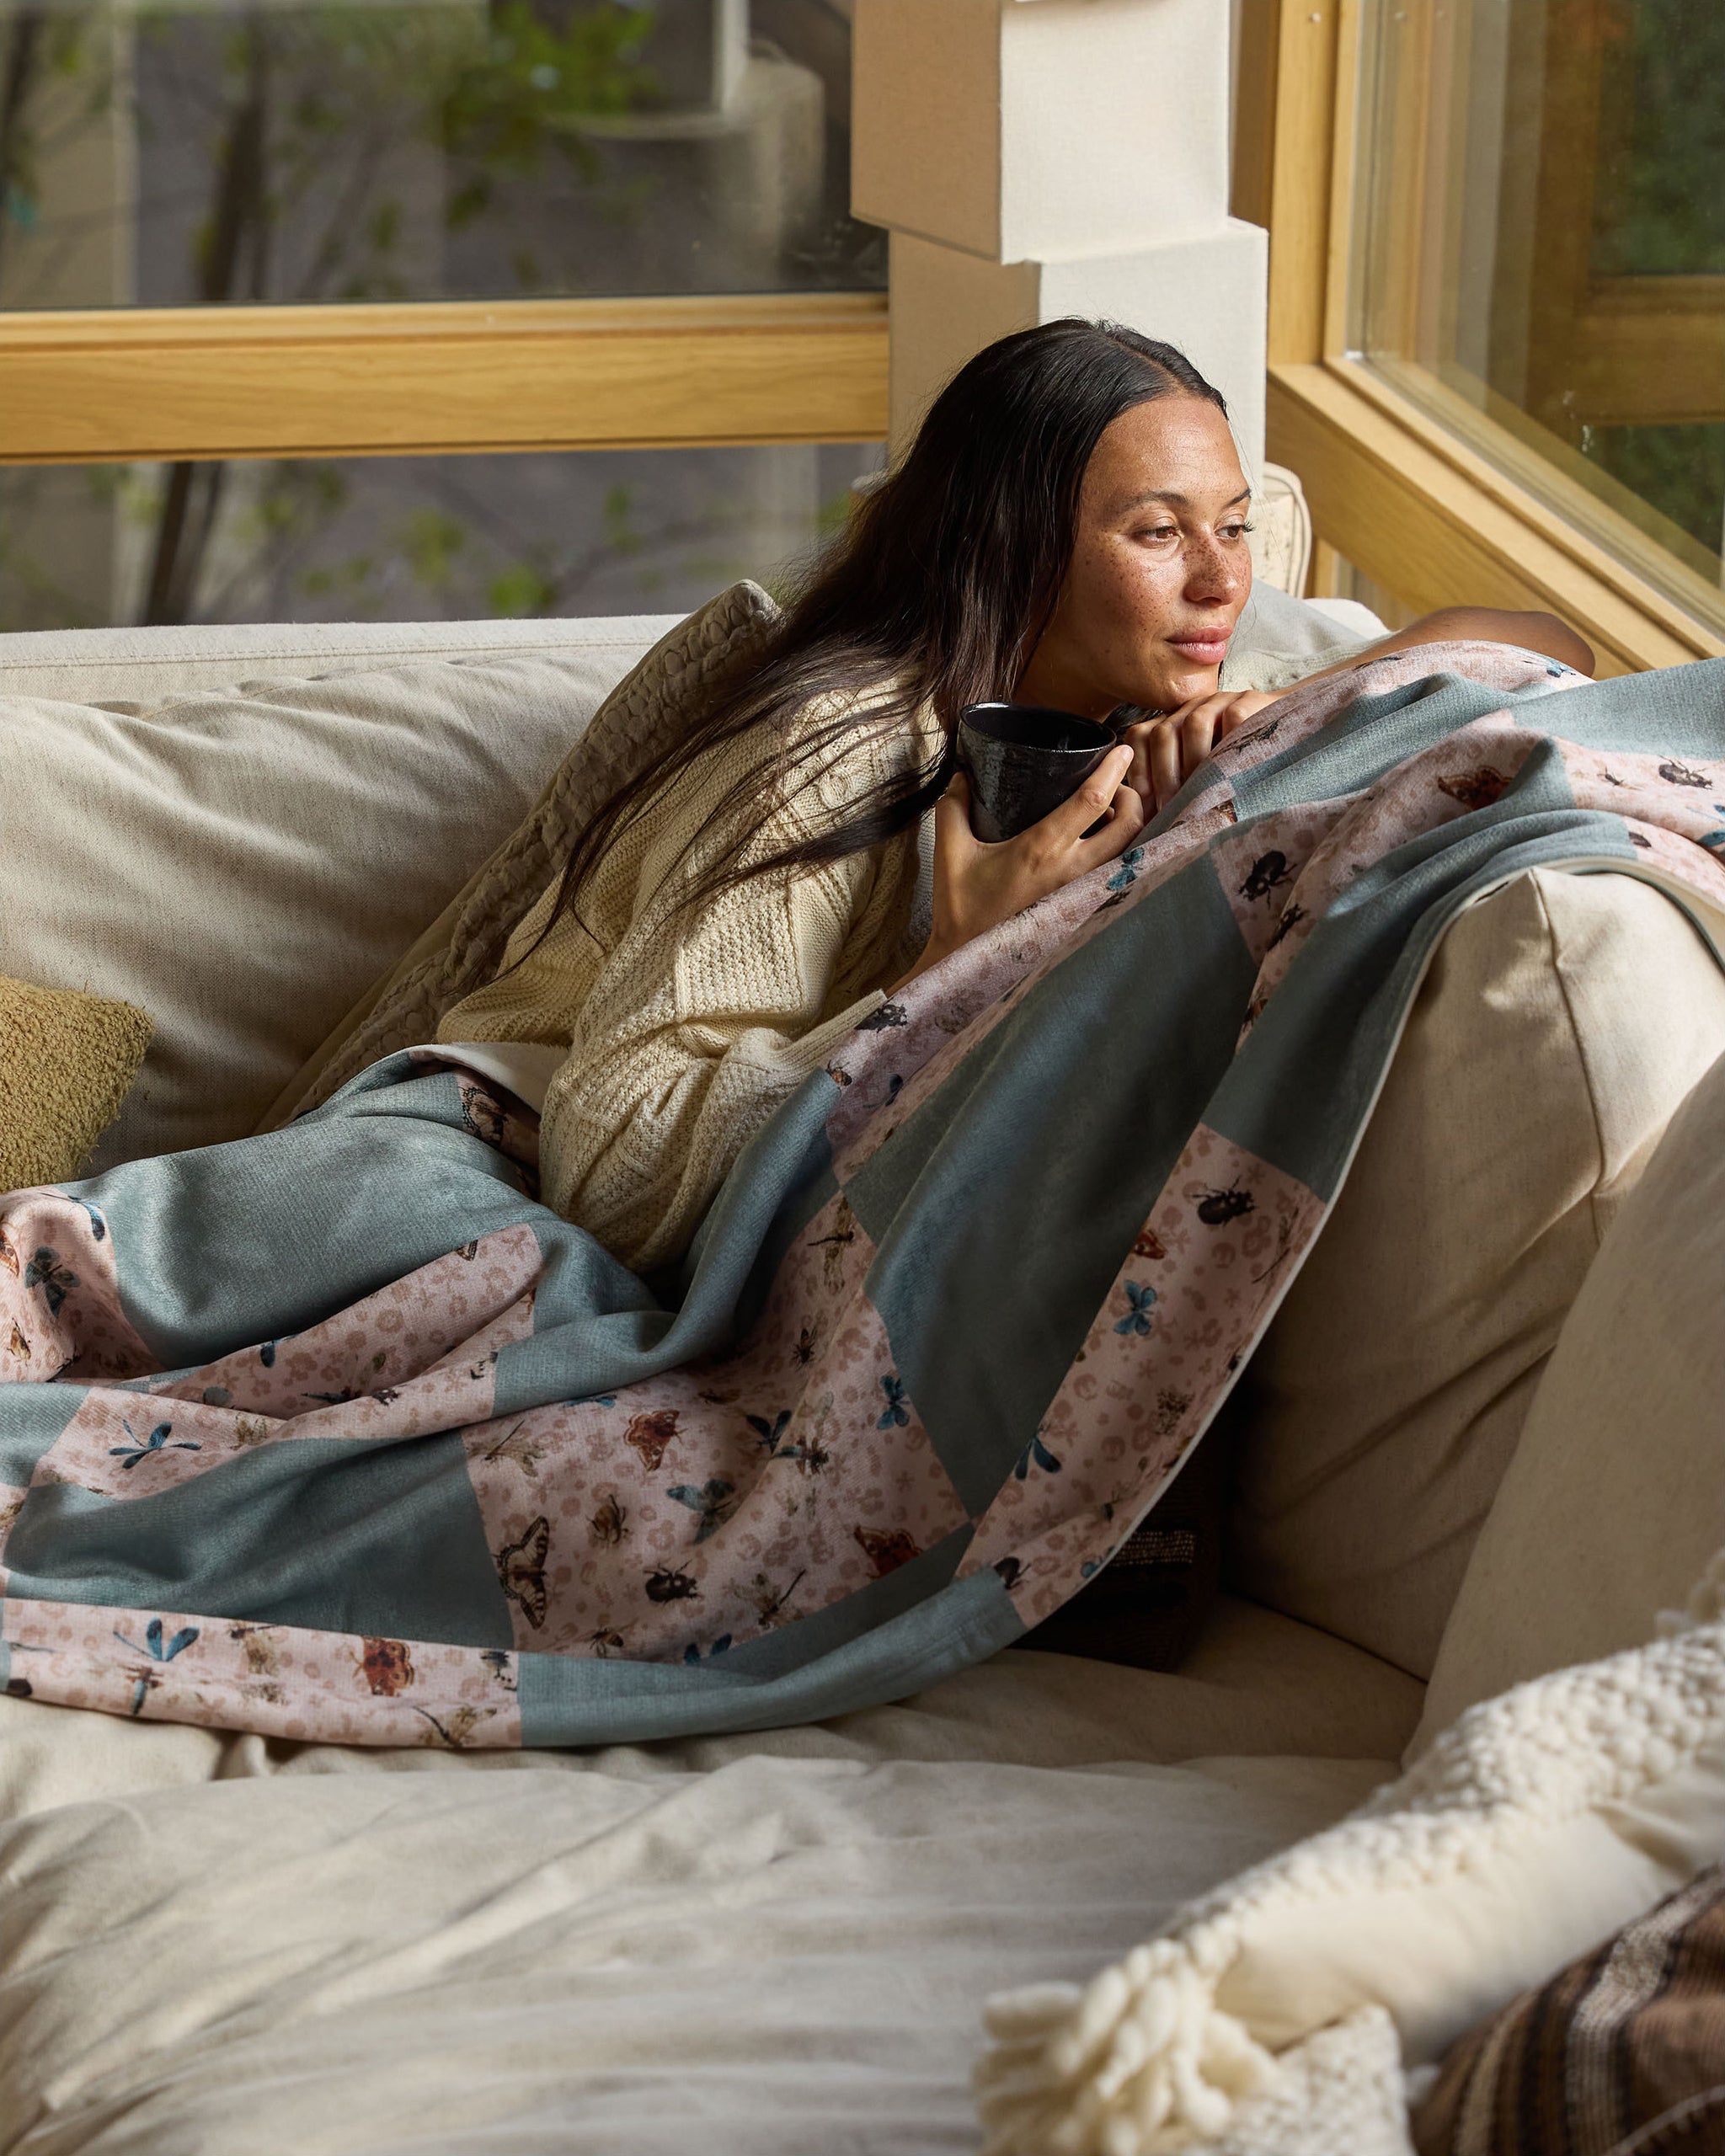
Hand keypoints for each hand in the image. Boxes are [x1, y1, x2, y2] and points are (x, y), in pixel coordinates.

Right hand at [895, 744, 1145, 988]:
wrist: (967, 958)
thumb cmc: (961, 907)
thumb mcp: (949, 851)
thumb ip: (954, 807)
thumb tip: (962, 776)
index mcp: (1041, 849)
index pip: (1092, 800)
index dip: (1113, 771)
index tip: (1123, 749)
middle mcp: (1071, 869)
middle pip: (1127, 824)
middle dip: (1133, 796)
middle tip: (1118, 783)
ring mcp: (1081, 890)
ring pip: (1127, 849)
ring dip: (1128, 824)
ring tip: (1110, 811)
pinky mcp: (1081, 905)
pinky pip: (1115, 870)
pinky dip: (1119, 850)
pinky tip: (1102, 842)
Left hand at [1120, 690, 1278, 812]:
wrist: (1288, 731)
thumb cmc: (1239, 764)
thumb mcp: (1203, 773)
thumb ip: (1179, 786)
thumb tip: (1152, 822)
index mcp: (1174, 724)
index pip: (1141, 735)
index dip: (1139, 767)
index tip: (1144, 798)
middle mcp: (1192, 709)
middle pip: (1163, 733)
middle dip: (1163, 774)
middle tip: (1171, 806)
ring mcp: (1221, 702)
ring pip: (1194, 723)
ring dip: (1193, 762)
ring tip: (1199, 792)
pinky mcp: (1250, 700)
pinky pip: (1234, 717)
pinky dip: (1230, 743)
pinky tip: (1232, 771)